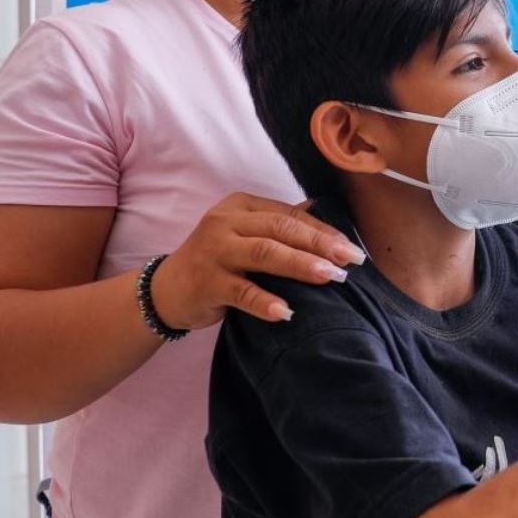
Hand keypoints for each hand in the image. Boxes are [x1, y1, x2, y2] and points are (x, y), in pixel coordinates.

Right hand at [150, 193, 364, 327]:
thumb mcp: (245, 237)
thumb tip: (330, 224)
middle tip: (349, 261)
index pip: (289, 215)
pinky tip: (286, 311)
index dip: (323, 231)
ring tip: (329, 277)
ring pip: (264, 253)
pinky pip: (241, 291)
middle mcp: (225, 222)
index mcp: (241, 205)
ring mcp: (213, 251)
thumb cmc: (217, 262)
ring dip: (300, 265)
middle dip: (320, 244)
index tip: (352, 248)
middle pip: (280, 229)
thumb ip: (279, 229)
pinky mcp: (205, 282)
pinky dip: (264, 301)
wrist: (165, 291)